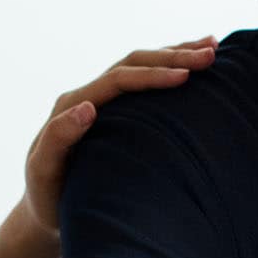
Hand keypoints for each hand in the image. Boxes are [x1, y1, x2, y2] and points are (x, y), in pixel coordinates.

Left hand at [22, 38, 217, 238]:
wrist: (46, 209)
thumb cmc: (47, 197)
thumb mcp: (44, 171)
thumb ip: (58, 139)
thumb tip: (87, 108)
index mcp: (71, 105)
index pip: (118, 79)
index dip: (152, 75)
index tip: (185, 76)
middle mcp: (87, 96)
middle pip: (133, 63)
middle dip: (173, 56)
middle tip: (210, 55)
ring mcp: (101, 102)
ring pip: (141, 66)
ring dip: (175, 54)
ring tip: (213, 47)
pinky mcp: (114, 113)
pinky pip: (143, 84)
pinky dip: (169, 69)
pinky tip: (193, 67)